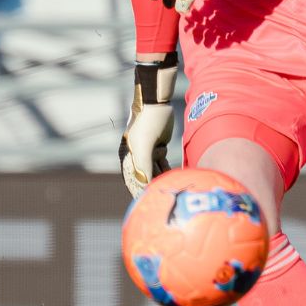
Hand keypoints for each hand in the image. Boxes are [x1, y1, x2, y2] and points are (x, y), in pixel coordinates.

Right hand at [119, 55, 177, 198]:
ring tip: (172, 192)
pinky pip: (163, 164)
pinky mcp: (158, 147)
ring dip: (162, 180)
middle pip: (144, 178)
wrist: (157, 102)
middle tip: (163, 200)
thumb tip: (146, 184)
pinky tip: (177, 179)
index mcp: (128, 156)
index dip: (139, 192)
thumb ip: (144, 164)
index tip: (148, 203)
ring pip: (155, 172)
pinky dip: (168, 171)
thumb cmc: (148, 121)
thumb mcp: (145, 143)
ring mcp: (147, 152)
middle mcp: (136, 155)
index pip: (133, 179)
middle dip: (152, 188)